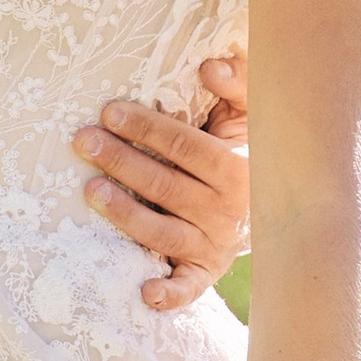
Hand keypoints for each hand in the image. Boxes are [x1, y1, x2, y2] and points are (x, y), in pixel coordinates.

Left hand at [72, 53, 250, 311]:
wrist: (277, 214)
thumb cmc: (246, 155)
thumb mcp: (251, 117)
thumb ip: (236, 85)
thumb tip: (207, 65)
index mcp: (236, 168)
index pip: (185, 145)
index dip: (146, 128)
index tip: (109, 111)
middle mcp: (226, 210)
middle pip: (166, 185)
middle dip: (122, 162)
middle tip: (83, 141)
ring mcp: (213, 244)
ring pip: (163, 232)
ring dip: (126, 215)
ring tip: (91, 192)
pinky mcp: (203, 273)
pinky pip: (187, 288)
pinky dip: (169, 294)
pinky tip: (145, 293)